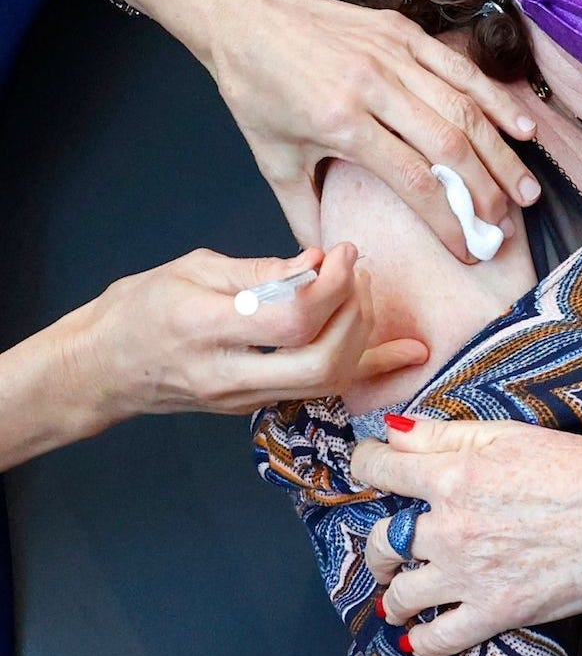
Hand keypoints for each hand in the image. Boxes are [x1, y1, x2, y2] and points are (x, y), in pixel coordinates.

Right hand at [73, 243, 427, 418]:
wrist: (100, 368)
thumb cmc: (137, 310)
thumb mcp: (191, 270)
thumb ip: (261, 271)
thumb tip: (320, 263)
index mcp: (204, 328)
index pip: (290, 320)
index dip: (331, 284)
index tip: (342, 252)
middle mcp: (228, 373)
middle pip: (321, 361)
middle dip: (355, 311)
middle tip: (355, 271)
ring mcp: (245, 397)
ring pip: (328, 379)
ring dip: (361, 332)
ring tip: (357, 289)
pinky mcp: (257, 404)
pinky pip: (323, 388)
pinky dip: (368, 366)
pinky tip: (406, 352)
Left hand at [180, 0, 541, 262]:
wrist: (244, 14)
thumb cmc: (256, 89)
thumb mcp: (272, 157)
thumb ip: (302, 210)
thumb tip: (325, 257)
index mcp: (339, 122)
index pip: (413, 180)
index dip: (448, 220)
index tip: (468, 249)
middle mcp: (373, 87)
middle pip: (450, 146)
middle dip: (486, 192)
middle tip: (505, 227)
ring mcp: (393, 55)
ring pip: (464, 109)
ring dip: (501, 154)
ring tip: (526, 191)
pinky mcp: (405, 33)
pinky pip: (462, 69)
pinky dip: (497, 100)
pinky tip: (524, 129)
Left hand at [350, 417, 581, 655]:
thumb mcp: (515, 434)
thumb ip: (447, 434)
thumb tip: (393, 430)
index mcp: (454, 476)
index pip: (376, 468)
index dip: (365, 464)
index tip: (370, 467)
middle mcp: (449, 528)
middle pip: (381, 541)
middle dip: (380, 543)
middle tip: (392, 544)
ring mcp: (467, 575)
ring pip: (399, 594)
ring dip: (394, 592)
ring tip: (401, 590)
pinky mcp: (493, 612)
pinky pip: (435, 638)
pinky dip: (420, 639)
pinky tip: (418, 634)